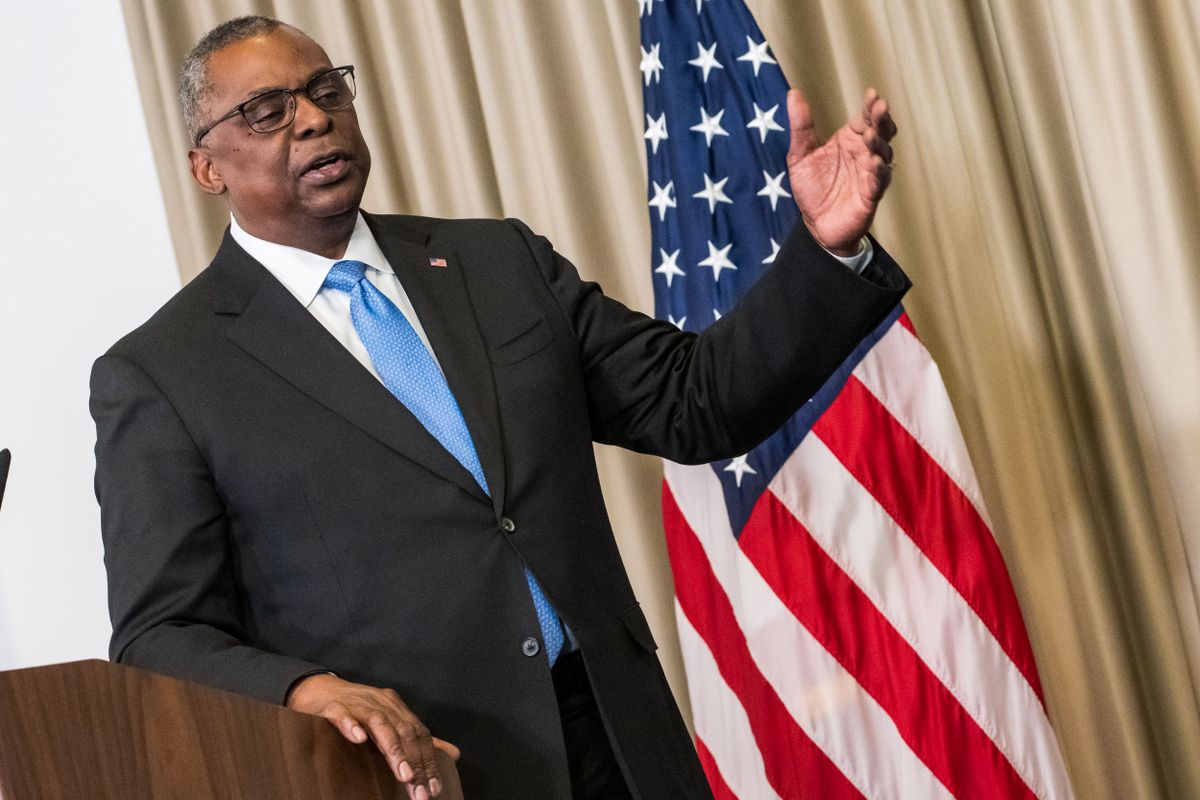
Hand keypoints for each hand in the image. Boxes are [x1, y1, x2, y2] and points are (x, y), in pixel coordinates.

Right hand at [287, 673, 460, 798]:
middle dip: (415, 763)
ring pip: (379, 723)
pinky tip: (358, 739)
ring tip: (404, 775)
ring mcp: (357, 703)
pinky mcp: (332, 706)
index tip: (434, 788)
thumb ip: (420, 741)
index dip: (428, 761)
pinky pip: (341, 713)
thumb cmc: (358, 712)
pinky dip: (350, 724)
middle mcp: (381, 703)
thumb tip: (454, 754)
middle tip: (420, 792)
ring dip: (393, 749)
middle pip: (404, 731)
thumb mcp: (391, 724)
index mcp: (397, 708)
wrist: (319, 691)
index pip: (419, 734)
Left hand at [787, 87, 897, 255]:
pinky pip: (880, 181)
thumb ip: (800, 126)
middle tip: (880, 108)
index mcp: (849, 141)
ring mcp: (870, 174)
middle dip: (882, 120)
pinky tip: (875, 163)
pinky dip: (879, 172)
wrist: (815, 225)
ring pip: (883, 154)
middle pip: (880, 131)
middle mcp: (863, 154)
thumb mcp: (800, 155)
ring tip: (870, 136)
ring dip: (878, 143)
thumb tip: (793, 93)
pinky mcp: (871, 195)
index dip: (871, 107)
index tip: (872, 94)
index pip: (865, 118)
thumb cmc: (812, 189)